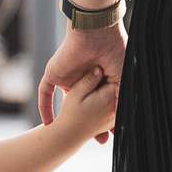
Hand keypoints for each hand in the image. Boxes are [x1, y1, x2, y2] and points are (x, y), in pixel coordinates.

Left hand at [39, 22, 126, 142]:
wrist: (95, 31)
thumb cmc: (114, 50)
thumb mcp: (124, 78)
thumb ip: (123, 97)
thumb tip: (127, 117)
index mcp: (101, 78)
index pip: (103, 103)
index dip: (109, 119)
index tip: (116, 134)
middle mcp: (84, 79)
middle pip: (86, 106)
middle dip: (93, 124)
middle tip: (100, 141)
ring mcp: (68, 77)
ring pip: (66, 102)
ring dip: (68, 119)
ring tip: (72, 138)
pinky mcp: (54, 74)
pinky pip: (45, 94)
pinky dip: (45, 108)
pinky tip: (48, 123)